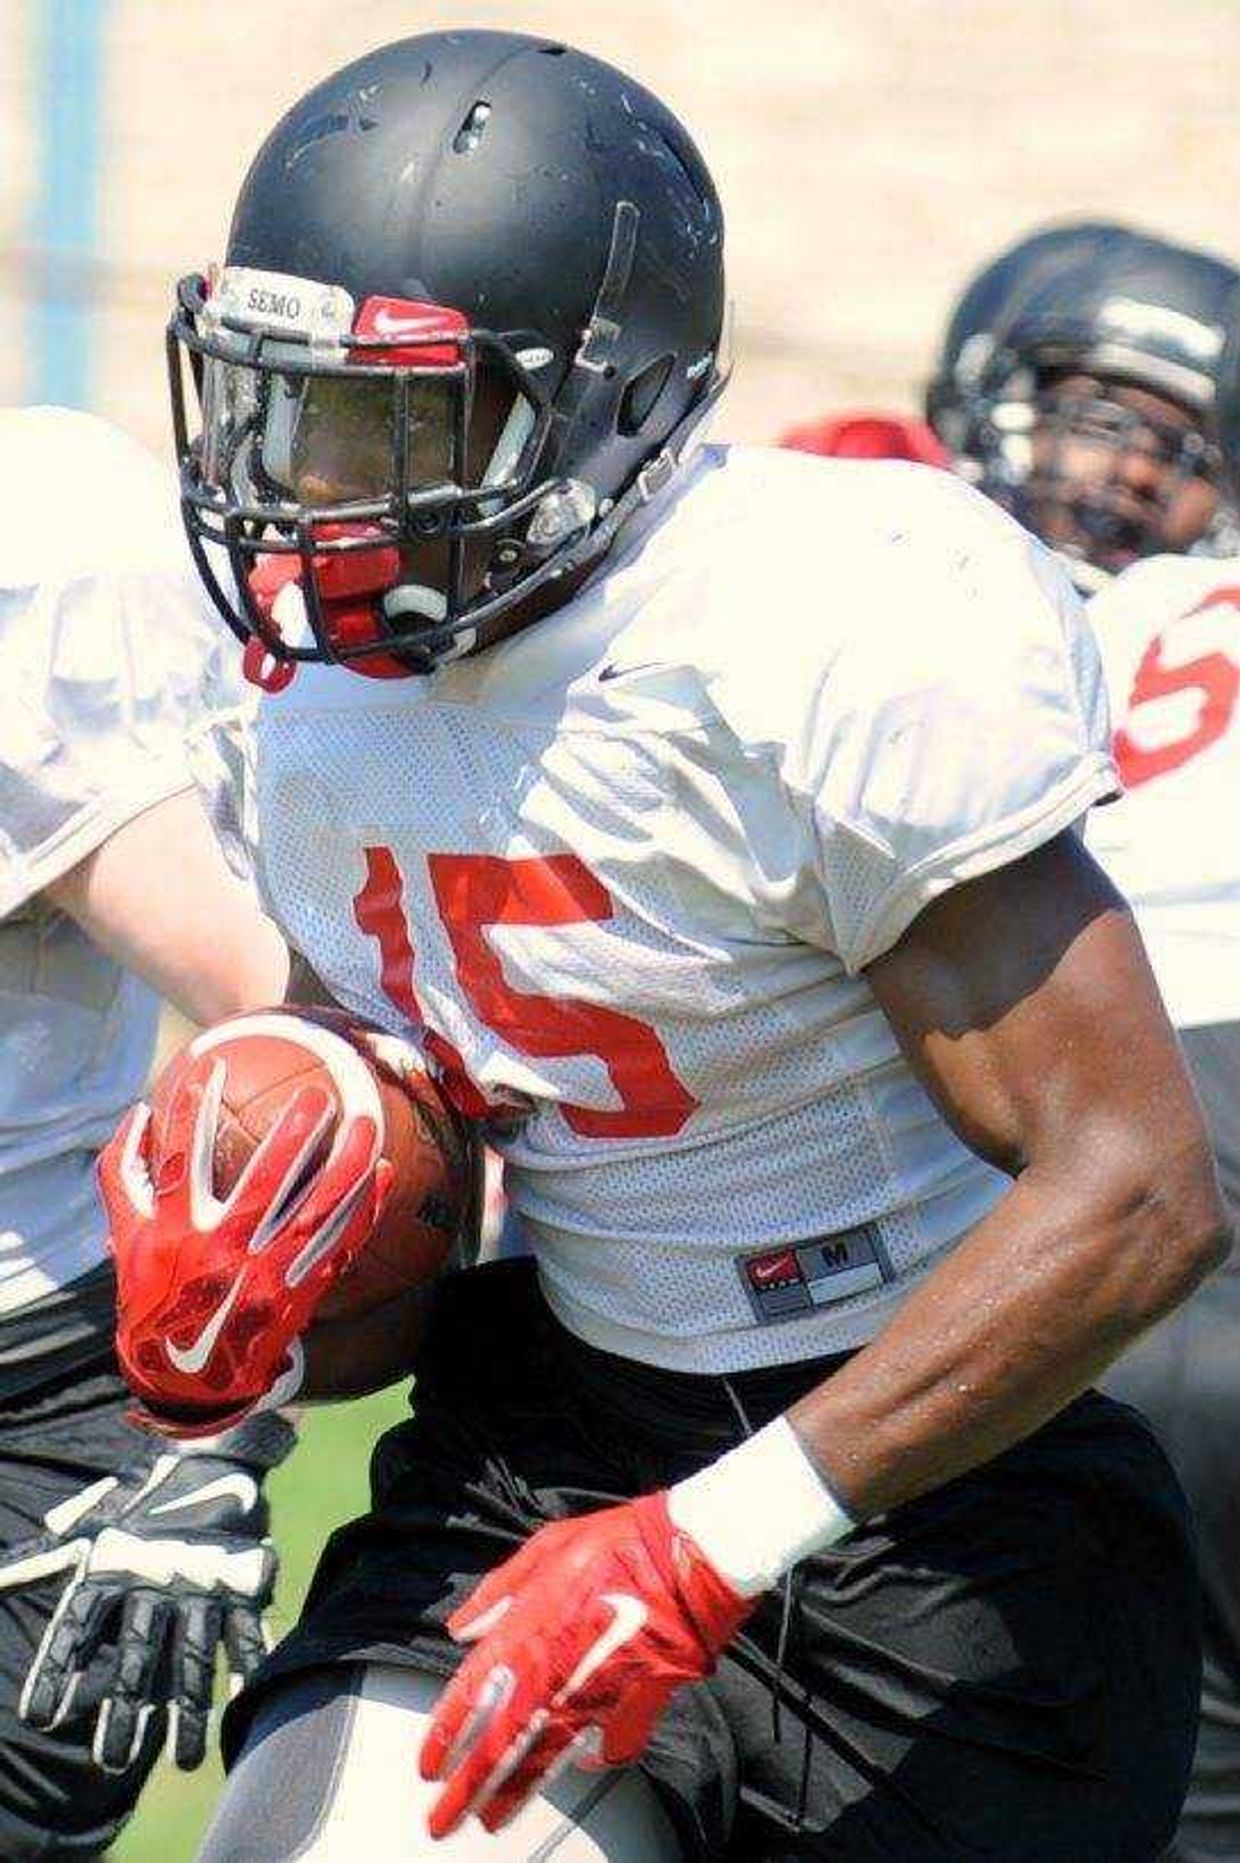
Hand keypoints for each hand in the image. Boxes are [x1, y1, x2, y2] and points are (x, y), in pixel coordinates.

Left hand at [0, 1414, 292, 1771]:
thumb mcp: (88, 1530)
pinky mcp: (243, 1582)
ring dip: (188, 1711)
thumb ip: (40, 1561)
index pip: (76, 1626)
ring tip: (183, 1760)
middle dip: (124, 1712)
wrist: (211, 1454)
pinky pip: (245, 1633)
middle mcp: (154, 1579)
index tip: (41, 1715)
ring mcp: (202, 1583)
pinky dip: (246, 1669)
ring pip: (192, 1658)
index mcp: (111, 1566)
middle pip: (136, 1657)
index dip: (56, 1669)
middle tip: (110, 1763)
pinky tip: (241, 1705)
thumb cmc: (139, 1504)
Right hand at [99, 1050, 390, 1433]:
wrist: (187, 1378)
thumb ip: (124, 1177)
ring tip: (367, 1122)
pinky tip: (385, 1174)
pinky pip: (341, 1246)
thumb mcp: (127, 1241)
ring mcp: (267, 1274)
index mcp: (175, 1234)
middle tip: (318, 1094)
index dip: (193, 1115)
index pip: (181, 1164)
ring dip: (346, 1166)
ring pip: (315, 1213)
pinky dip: (366, 1210)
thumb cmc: (154, 1297)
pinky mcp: (300, 1293)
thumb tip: (136, 1114)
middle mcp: (223, 1251)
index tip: (212, 1068)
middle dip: (294, 1135)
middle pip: (265, 1184)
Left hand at [419, 1493, 752, 1838]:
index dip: (445, 1737)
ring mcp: (597, 1696)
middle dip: (467, 1790)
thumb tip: (463, 1626)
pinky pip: (607, 1750)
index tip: (429, 1767)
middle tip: (442, 1823)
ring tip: (491, 1820)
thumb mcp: (547, 1548)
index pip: (472, 1696)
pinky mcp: (638, 1707)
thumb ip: (499, 1591)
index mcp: (528, 1630)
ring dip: (514, 1794)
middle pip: (501, 1745)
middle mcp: (557, 1672)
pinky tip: (575, 1770)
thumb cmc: (621, 1542)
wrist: (692, 1554)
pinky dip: (588, 1763)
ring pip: (546, 1760)